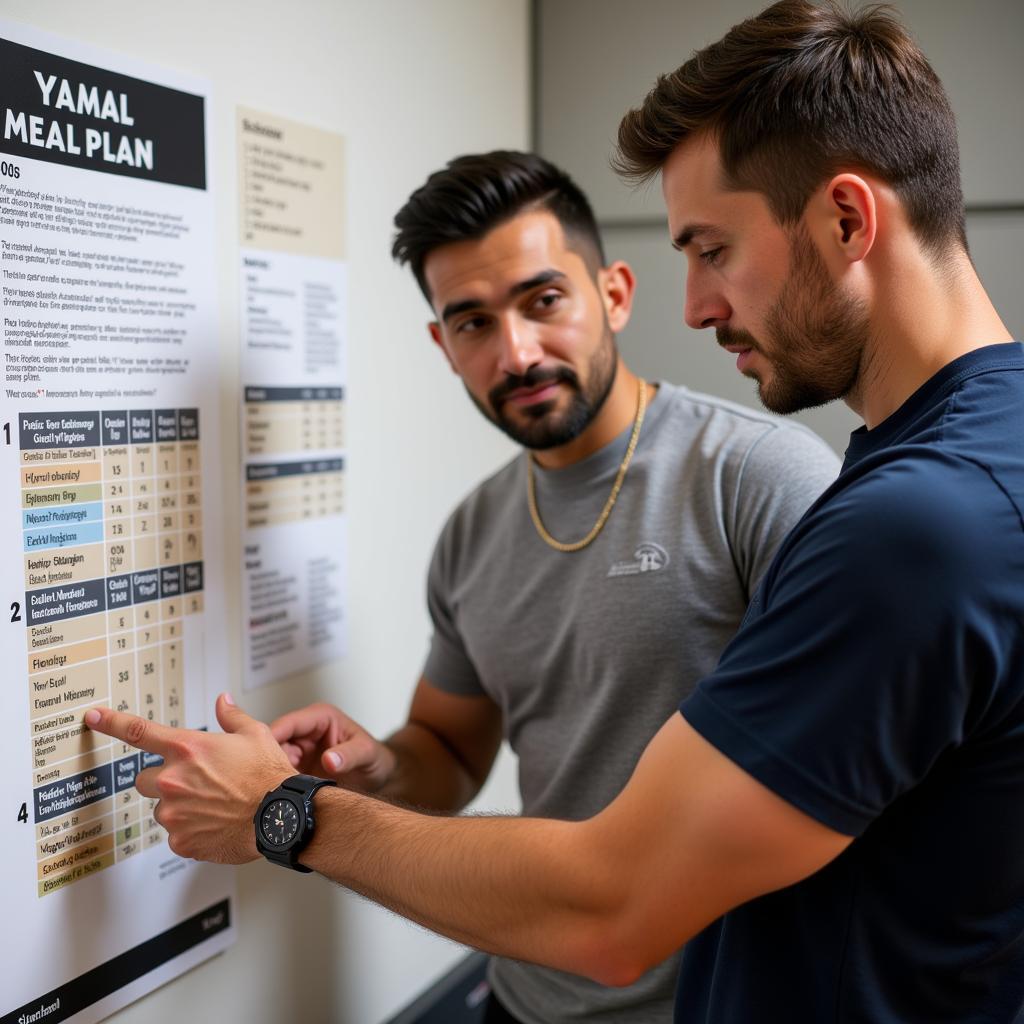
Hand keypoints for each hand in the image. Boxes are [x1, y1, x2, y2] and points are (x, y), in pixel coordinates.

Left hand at [85, 694, 293, 863]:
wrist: (280, 817)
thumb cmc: (268, 775)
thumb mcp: (255, 735)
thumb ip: (232, 717)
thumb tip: (224, 702)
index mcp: (187, 749)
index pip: (139, 731)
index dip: (111, 722)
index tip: (94, 717)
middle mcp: (173, 780)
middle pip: (145, 779)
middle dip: (164, 780)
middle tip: (194, 783)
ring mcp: (173, 813)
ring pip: (162, 808)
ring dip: (179, 806)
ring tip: (213, 805)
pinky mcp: (180, 841)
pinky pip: (176, 833)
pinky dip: (191, 830)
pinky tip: (216, 823)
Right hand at [270, 702, 396, 792]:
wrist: (379, 777)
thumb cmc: (375, 758)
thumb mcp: (367, 754)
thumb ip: (350, 755)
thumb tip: (329, 760)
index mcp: (319, 718)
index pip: (287, 724)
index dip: (271, 738)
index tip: (262, 757)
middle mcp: (305, 733)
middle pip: (274, 744)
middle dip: (268, 761)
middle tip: (267, 782)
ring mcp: (299, 752)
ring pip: (273, 761)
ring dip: (271, 776)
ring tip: (274, 794)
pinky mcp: (296, 770)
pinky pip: (279, 776)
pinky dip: (277, 786)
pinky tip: (279, 800)